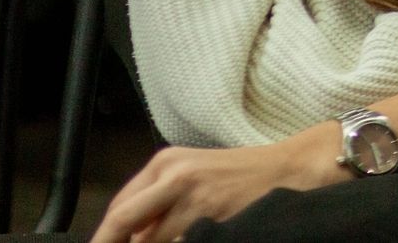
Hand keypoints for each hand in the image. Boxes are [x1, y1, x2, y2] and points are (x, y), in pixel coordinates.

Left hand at [92, 125, 345, 242]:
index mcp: (165, 163)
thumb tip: (129, 239)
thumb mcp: (193, 176)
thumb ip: (158, 202)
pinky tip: (200, 238)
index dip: (105, 239)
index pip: (117, 210)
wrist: (291, 168)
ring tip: (181, 237)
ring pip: (151, 242)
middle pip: (122, 224)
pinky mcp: (213, 218)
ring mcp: (194, 197)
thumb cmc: (242, 176)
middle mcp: (174, 176)